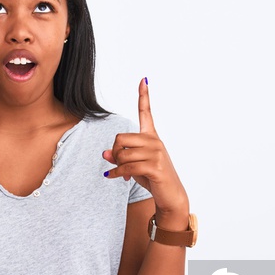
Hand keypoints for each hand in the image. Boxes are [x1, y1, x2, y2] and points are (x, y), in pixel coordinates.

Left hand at [103, 79, 188, 227]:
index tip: (143, 79)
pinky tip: (116, 178)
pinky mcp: (155, 166)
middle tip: (117, 164)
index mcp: (151, 137)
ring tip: (123, 174)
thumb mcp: (134, 165)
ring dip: (118, 166)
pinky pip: (127, 167)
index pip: (147, 112)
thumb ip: (120, 157)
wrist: (170, 195)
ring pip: (122, 154)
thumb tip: (104, 154)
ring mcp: (156, 153)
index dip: (144, 96)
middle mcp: (155, 141)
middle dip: (114, 152)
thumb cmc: (152, 178)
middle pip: (120, 138)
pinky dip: (118, 173)